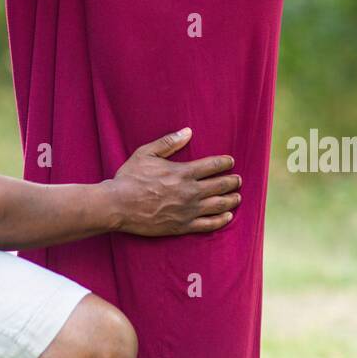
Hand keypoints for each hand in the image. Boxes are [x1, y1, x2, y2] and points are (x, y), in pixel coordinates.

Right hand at [110, 128, 240, 235]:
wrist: (118, 205)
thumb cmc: (130, 178)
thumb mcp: (146, 153)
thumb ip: (169, 142)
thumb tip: (188, 131)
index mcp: (183, 172)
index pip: (213, 166)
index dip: (225, 163)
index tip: (231, 162)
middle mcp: (190, 192)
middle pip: (220, 185)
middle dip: (232, 181)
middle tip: (238, 180)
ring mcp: (187, 211)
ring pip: (218, 205)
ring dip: (231, 200)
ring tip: (237, 197)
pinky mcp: (182, 226)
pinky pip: (208, 224)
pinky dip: (221, 220)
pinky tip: (228, 216)